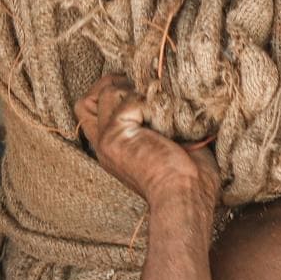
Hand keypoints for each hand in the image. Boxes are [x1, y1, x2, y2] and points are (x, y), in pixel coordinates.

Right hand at [75, 73, 219, 211]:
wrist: (188, 196)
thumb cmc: (191, 177)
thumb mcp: (172, 144)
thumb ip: (157, 121)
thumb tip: (165, 92)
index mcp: (115, 147)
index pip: (89, 108)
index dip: (111, 90)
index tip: (143, 91)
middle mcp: (105, 143)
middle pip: (93, 95)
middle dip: (121, 83)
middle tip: (153, 94)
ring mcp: (107, 139)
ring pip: (108, 91)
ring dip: (138, 90)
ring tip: (164, 107)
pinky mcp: (116, 135)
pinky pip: (129, 98)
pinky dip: (153, 101)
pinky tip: (169, 119)